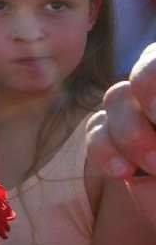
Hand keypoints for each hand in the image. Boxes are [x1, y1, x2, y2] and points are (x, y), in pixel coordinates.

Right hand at [87, 41, 155, 179]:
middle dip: (143, 109)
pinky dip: (103, 150)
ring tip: (154, 168)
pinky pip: (95, 131)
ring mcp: (145, 116)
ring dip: (129, 134)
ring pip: (116, 98)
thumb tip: (150, 139)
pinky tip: (122, 173)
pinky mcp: (118, 142)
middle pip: (144, 71)